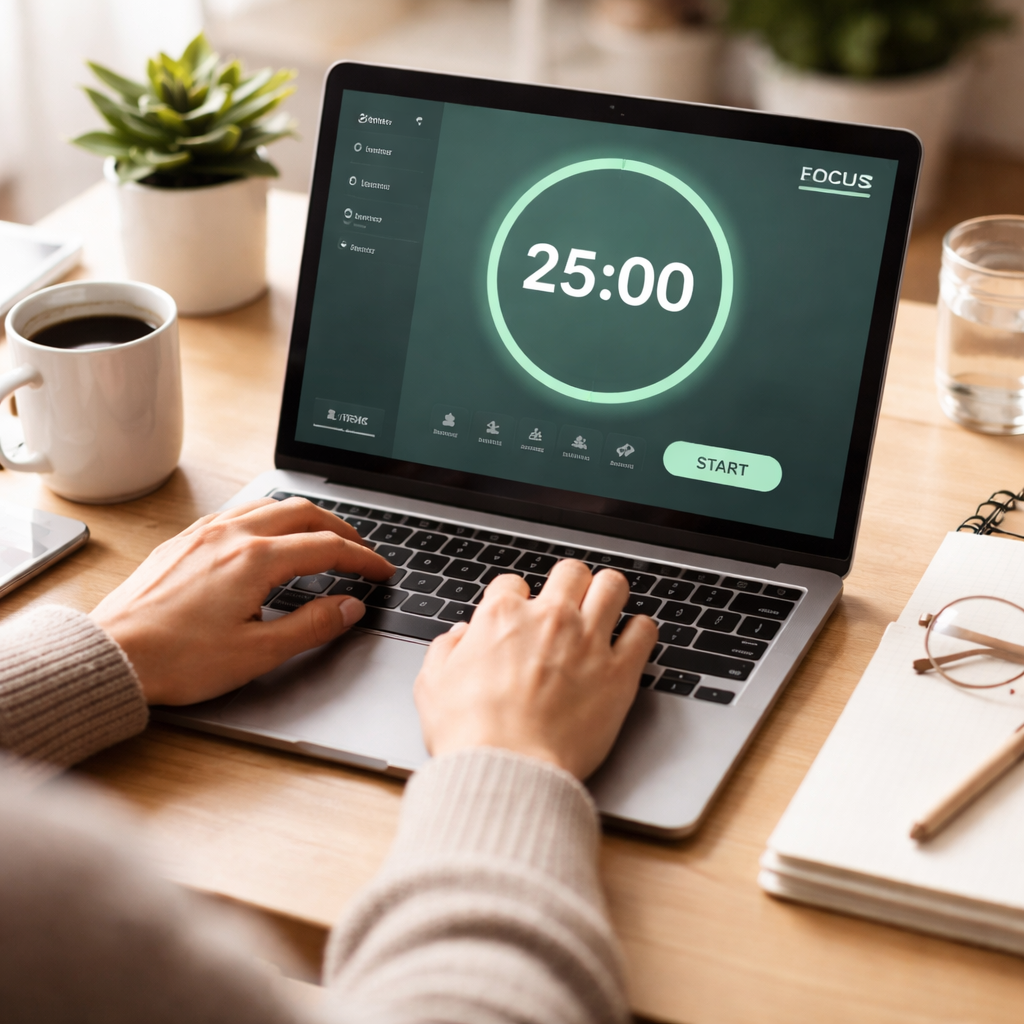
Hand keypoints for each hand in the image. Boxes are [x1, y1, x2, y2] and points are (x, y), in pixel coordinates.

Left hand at [91, 498, 394, 705]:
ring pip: (269, 505)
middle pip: (303, 513)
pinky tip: (268, 535)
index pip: (328, 548)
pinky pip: (238, 512)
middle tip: (360, 549)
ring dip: (305, 517)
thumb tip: (349, 607)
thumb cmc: (177, 659)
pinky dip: (269, 517)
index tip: (381, 571)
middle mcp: (231, 536)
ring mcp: (204, 534)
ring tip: (322, 536)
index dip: (363, 559)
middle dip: (340, 528)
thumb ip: (312, 626)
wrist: (111, 657)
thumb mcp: (258, 652)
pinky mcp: (183, 541)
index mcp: (255, 559)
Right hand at [414, 560, 657, 779]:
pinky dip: (640, 631)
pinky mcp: (619, 672)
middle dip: (569, 584)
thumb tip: (459, 636)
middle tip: (569, 603)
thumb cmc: (470, 734)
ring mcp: (588, 641)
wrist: (508, 768)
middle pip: (571, 572)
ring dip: (609, 594)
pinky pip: (644, 631)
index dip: (516, 598)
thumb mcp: (432, 685)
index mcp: (502, 616)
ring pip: (613, 587)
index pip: (514, 583)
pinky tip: (632, 639)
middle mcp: (549, 619)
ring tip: (606, 608)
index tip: (521, 614)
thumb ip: (446, 650)